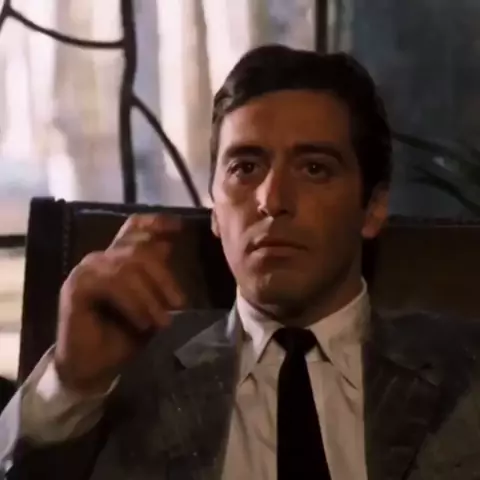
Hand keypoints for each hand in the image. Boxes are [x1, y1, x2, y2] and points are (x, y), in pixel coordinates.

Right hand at [53, 213, 207, 394]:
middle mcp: (102, 258)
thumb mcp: (150, 302)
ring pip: (127, 267)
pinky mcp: (77, 286)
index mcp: (119, 258)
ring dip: (150, 296)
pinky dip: (134, 304)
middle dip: (163, 276)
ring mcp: (87, 269)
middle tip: (179, 304)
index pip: (134, 227)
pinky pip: (113, 284)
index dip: (155, 222)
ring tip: (162, 321)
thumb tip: (170, 247)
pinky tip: (142, 322)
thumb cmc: (124, 334)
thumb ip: (156, 276)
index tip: (179, 226)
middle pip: (138, 249)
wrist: (94, 366)